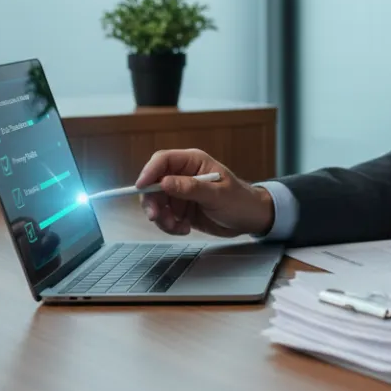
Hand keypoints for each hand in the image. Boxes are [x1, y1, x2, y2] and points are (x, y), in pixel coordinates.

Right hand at [134, 149, 274, 237]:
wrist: (250, 219)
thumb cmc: (239, 201)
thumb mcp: (217, 195)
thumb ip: (191, 188)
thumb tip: (164, 182)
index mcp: (193, 162)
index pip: (163, 160)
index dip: (148, 172)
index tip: (140, 188)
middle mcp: (183, 175)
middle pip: (153, 183)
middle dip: (152, 201)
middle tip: (157, 217)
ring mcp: (180, 192)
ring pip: (156, 202)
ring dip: (162, 217)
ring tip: (178, 227)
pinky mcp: (181, 208)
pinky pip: (164, 216)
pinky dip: (169, 225)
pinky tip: (184, 229)